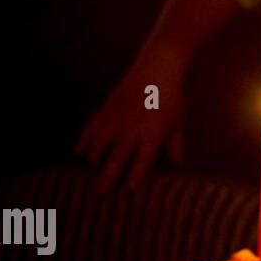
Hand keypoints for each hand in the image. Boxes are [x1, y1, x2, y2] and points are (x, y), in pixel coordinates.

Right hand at [75, 54, 185, 191]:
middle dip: (107, 177)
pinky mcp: (105, 109)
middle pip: (116, 158)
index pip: (143, 160)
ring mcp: (115, 118)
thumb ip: (175, 146)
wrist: (157, 67)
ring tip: (92, 173)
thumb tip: (179, 167)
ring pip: (97, 146)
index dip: (136, 175)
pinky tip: (81, 154)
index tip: (129, 189)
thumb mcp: (178, 123)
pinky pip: (89, 130)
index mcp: (153, 133)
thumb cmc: (172, 98)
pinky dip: (83, 142)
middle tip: (99, 194)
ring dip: (93, 162)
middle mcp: (132, 128)